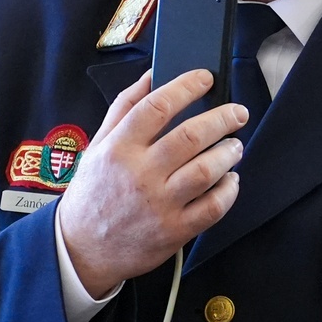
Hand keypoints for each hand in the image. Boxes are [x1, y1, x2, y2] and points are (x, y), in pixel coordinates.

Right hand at [55, 69, 246, 297]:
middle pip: (190, 136)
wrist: (83, 247)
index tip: (206, 78)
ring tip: (235, 145)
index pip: (157, 106)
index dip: (186, 86)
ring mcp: (159, 205)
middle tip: (238, 113)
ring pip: (206, 170)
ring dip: (229, 152)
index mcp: (119, 148)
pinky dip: (229, 189)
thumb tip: (152, 73)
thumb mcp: (99, 144)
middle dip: (222, 118)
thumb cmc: (95, 190)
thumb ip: (125, 107)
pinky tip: (230, 179)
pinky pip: (213, 206)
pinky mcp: (174, 230)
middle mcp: (140, 174)